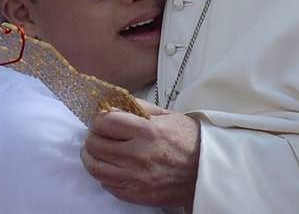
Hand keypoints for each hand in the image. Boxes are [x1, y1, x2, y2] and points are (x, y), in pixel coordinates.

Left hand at [82, 100, 200, 207]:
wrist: (207, 169)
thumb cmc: (188, 139)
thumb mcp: (166, 115)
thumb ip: (138, 108)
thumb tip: (113, 105)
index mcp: (147, 131)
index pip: (105, 122)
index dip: (98, 119)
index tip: (101, 120)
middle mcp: (138, 155)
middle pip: (95, 145)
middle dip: (92, 137)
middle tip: (97, 135)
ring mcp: (136, 177)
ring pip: (95, 168)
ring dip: (91, 157)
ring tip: (96, 151)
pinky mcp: (137, 194)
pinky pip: (107, 185)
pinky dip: (104, 175)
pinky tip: (111, 167)